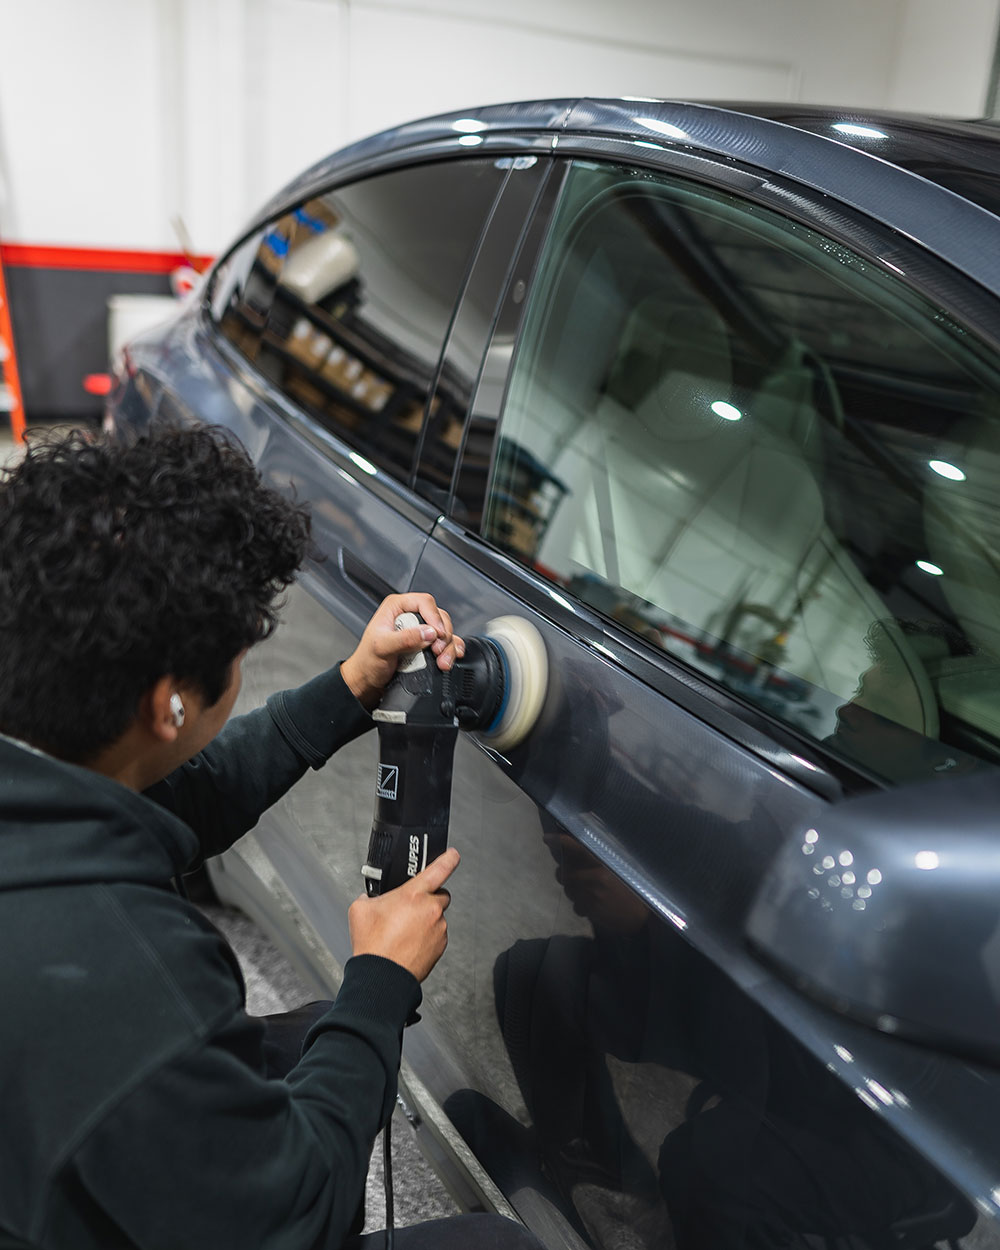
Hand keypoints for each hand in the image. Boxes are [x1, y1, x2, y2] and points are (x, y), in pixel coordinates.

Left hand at [340, 592, 464, 708]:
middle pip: (439, 617)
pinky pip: (446, 642)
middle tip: (438, 651)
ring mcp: (420, 630)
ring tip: (442, 661)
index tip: (437, 634)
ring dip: (448, 646)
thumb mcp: (382, 647)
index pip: (424, 602)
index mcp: (396, 607)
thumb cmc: (368, 661)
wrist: (368, 680)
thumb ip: (405, 638)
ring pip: (445, 631)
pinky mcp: (427, 644)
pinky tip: (449, 658)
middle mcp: (410, 615)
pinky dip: (451, 650)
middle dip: (443, 635)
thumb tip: (428, 632)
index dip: (434, 617)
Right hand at [348, 848, 459, 982]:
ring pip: (437, 916)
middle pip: (439, 894)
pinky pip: (437, 934)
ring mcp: (438, 928)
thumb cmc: (373, 945)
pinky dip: (427, 936)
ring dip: (425, 919)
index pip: (439, 869)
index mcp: (413, 895)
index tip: (453, 854)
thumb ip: (370, 896)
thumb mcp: (360, 909)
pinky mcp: (441, 946)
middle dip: (428, 897)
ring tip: (404, 930)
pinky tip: (409, 942)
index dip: (449, 859)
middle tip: (410, 907)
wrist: (381, 976)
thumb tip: (371, 897)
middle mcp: (430, 909)